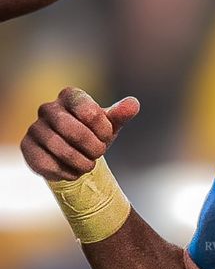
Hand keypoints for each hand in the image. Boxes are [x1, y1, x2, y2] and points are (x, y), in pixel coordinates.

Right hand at [20, 86, 139, 181]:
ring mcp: (35, 127)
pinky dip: (64, 172)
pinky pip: (45, 162)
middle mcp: (48, 108)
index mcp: (70, 95)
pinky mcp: (26, 147)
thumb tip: (133, 104)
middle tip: (100, 154)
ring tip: (88, 165)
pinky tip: (73, 172)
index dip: (102, 129)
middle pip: (72, 129)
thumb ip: (121, 114)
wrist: (73, 154)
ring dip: (79, 161)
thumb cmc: (93, 134)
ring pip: (58, 147)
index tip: (107, 137)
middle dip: (91, 146)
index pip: (89, 111)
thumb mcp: (110, 125)